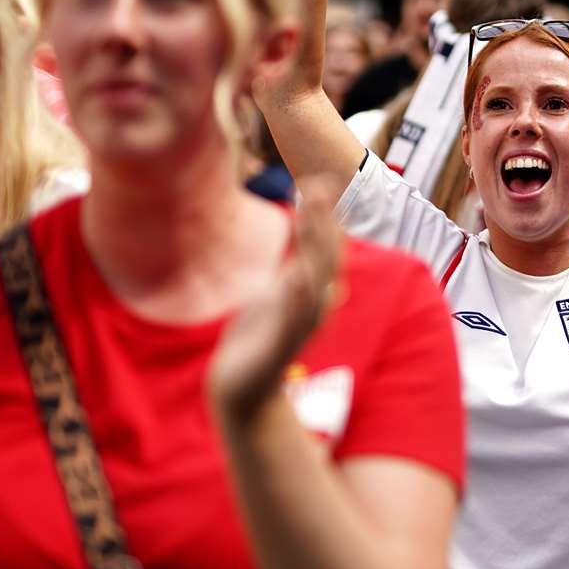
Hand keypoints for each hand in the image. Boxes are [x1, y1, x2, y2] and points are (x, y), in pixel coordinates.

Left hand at [209, 178, 344, 421]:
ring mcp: (299, 326)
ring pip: (314, 282)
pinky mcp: (280, 347)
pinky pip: (292, 319)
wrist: (243, 387)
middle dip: (322, 223)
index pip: (325, 248)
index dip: (324, 217)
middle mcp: (313, 306)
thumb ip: (294, 276)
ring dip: (314, 249)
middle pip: (325, 258)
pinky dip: (297, 297)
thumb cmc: (261, 340)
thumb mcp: (278, 300)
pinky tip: (295, 275)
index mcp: (311, 292)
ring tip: (309, 218)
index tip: (318, 181)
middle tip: (316, 186)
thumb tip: (306, 257)